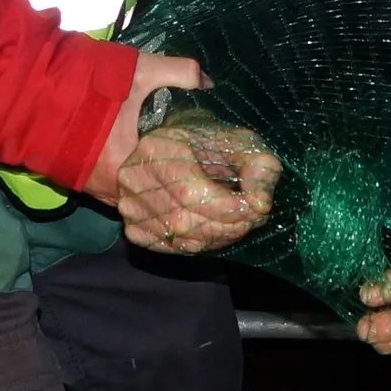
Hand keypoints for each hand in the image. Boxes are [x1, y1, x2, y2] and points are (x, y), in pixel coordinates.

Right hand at [79, 50, 208, 203]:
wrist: (31, 85)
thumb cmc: (88, 79)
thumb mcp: (140, 69)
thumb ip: (179, 72)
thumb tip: (208, 83)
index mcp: (125, 162)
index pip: (170, 184)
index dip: (191, 179)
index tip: (211, 174)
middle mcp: (108, 185)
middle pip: (152, 200)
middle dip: (175, 194)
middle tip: (200, 186)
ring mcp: (91, 188)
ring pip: (132, 203)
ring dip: (153, 197)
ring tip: (180, 188)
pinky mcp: (79, 184)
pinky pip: (114, 200)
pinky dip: (132, 196)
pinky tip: (149, 186)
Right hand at [116, 112, 280, 252]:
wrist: (176, 146)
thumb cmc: (210, 142)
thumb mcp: (241, 142)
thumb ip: (258, 167)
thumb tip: (260, 203)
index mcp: (156, 150)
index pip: (192, 193)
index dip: (229, 208)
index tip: (257, 208)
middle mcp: (134, 180)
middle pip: (186, 221)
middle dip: (228, 226)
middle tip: (252, 219)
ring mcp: (129, 207)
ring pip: (182, 239)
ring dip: (218, 237)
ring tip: (238, 223)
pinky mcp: (135, 229)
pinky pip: (174, 248)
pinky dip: (202, 244)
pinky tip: (216, 229)